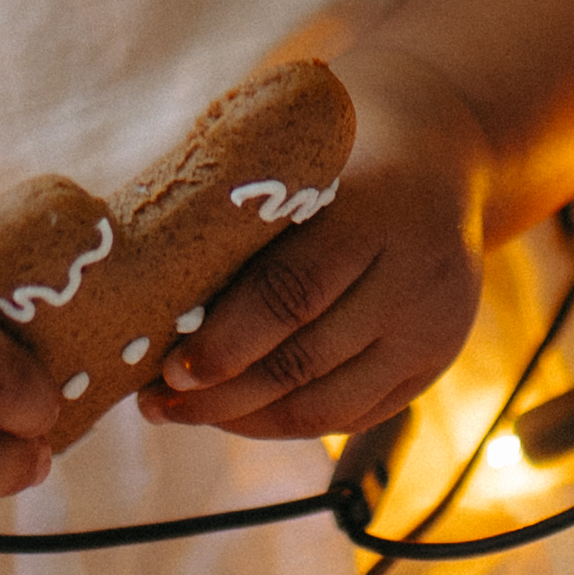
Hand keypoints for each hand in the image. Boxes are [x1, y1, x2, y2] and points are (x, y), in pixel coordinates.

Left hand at [140, 49, 485, 443]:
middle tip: (155, 402)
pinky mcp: (435, 365)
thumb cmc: (336, 153)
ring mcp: (434, 328)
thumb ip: (236, 215)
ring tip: (181, 413)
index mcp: (377, 209)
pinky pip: (350, 416)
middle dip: (221, 393)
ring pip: (327, 405)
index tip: (166, 367)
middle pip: (305, 359)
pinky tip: (237, 415)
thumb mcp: (297, 161)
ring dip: (244, 420)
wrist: (437, 152)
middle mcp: (418, 275)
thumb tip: (136, 279)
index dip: (224, 340)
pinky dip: (286, 422)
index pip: (292, 292)